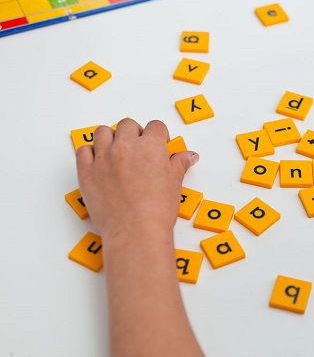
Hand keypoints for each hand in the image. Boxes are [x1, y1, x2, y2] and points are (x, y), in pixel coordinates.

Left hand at [76, 119, 197, 241]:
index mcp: (150, 147)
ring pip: (103, 132)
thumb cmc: (156, 211)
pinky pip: (83, 151)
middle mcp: (125, 147)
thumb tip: (188, 156)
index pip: (155, 127)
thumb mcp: (174, 184)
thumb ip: (179, 164)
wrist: (135, 231)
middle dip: (135, 134)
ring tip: (117, 152)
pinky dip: (90, 153)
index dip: (159, 136)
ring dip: (111, 138)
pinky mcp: (86, 171)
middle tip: (139, 150)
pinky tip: (100, 162)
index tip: (159, 145)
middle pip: (128, 125)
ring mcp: (103, 157)